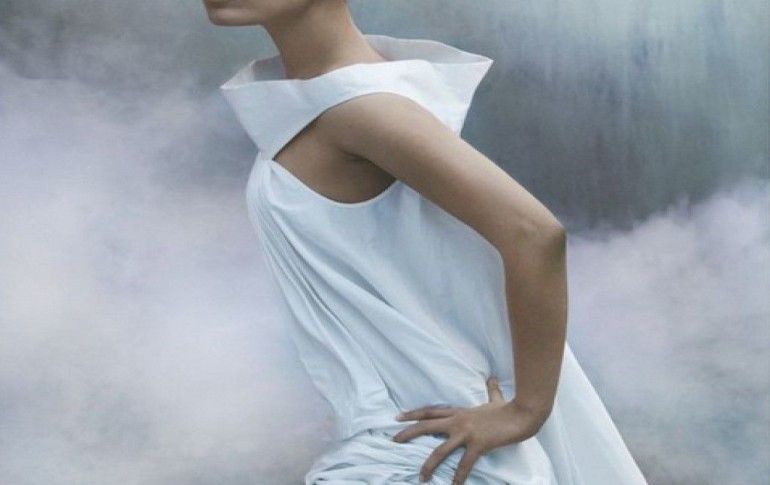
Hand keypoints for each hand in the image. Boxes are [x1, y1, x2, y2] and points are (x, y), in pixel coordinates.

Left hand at [392, 377, 547, 483]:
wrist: (522, 414)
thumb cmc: (508, 409)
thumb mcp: (495, 398)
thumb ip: (491, 390)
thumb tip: (492, 378)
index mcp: (460, 412)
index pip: (431, 411)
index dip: (414, 414)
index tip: (398, 417)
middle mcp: (458, 421)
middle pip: (427, 425)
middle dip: (409, 432)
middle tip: (393, 440)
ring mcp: (467, 433)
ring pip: (440, 449)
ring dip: (429, 464)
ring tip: (420, 477)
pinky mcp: (478, 444)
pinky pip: (464, 463)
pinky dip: (459, 476)